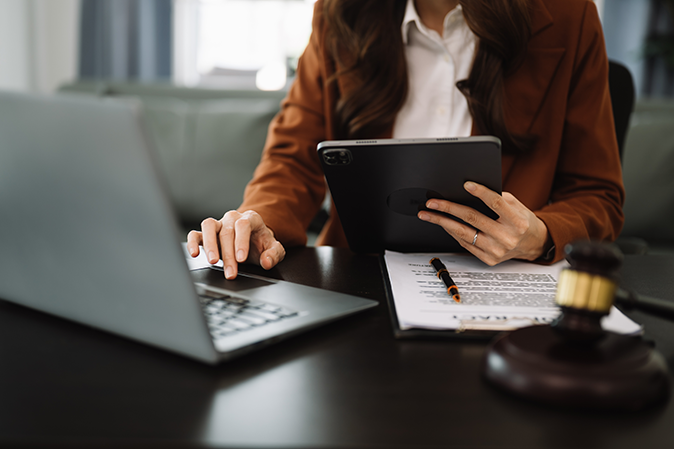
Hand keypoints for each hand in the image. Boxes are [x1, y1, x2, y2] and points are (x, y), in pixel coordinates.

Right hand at [186, 210, 285, 278]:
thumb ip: (274, 254)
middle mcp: (233, 218)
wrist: (253, 241)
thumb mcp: (274, 249)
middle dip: (228, 254)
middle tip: (231, 273)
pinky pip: (196, 233)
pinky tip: (194, 254)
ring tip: (213, 261)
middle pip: (227, 232)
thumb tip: (266, 262)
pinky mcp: (207, 233)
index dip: (241, 242)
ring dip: (209, 245)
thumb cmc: (262, 244)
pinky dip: (192, 242)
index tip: (241, 259)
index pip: (243, 225)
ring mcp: (219, 224)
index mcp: (250, 219)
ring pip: (209, 226)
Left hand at [418, 182, 550, 265]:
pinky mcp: (488, 259)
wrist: (533, 244)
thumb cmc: (522, 221)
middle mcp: (507, 237)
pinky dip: (452, 232)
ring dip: (442, 222)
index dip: (481, 193)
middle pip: (472, 218)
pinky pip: (465, 243)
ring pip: (464, 233)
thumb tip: (470, 190)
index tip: (466, 184)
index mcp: (517, 221)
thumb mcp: (517, 206)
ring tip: (428, 214)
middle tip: (432, 202)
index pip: (496, 203)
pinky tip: (443, 224)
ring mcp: (496, 250)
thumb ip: (498, 198)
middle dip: (448, 209)